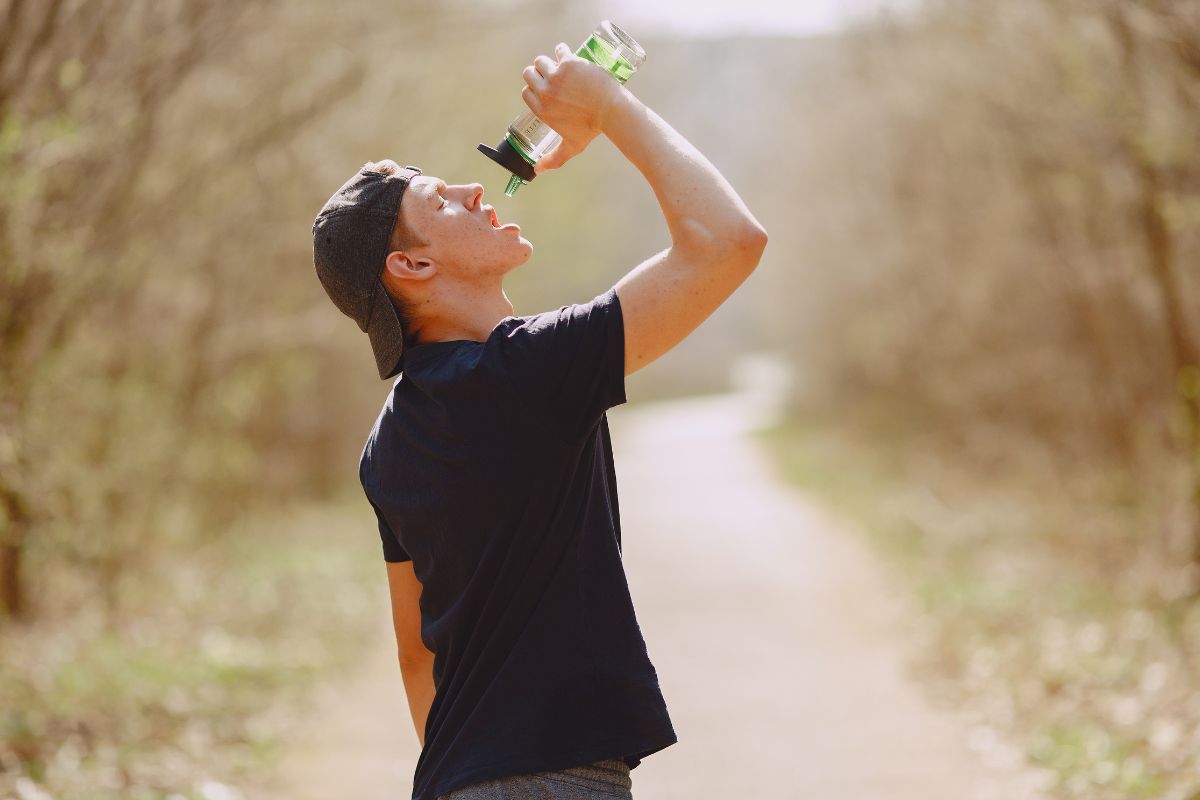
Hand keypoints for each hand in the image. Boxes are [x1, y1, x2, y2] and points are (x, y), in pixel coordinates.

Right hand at [520, 42, 623, 172]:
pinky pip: (559, 50)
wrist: (611, 112)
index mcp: (542, 110)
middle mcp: (545, 93)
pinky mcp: (569, 63)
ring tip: (558, 64)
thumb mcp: (570, 147)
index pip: (526, 93)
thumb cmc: (591, 130)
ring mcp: (556, 77)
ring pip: (541, 61)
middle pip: (529, 74)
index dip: (533, 89)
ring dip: (548, 61)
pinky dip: (562, 50)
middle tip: (550, 75)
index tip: (543, 88)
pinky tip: (566, 53)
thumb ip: (553, 159)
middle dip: (537, 73)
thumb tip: (537, 171)